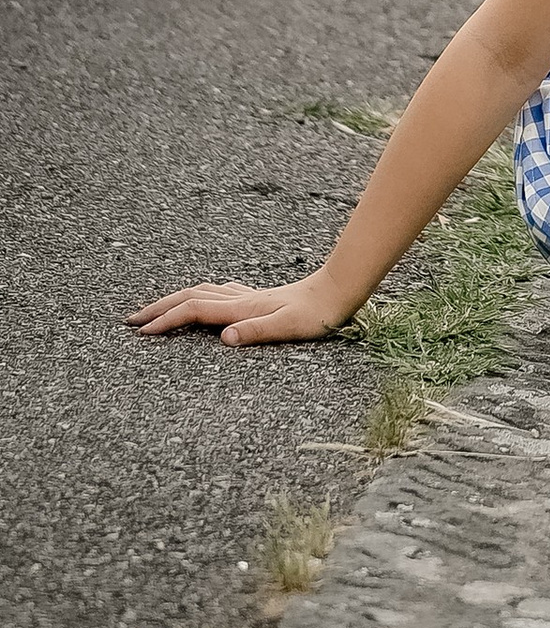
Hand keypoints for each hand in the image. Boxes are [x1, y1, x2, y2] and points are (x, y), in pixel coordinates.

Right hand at [126, 274, 349, 344]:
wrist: (340, 289)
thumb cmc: (319, 313)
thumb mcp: (289, 327)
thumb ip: (257, 331)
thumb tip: (224, 338)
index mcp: (242, 308)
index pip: (193, 310)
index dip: (166, 320)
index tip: (142, 333)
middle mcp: (240, 299)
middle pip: (190, 296)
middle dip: (159, 307)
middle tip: (131, 320)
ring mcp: (248, 296)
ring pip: (202, 291)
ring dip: (175, 299)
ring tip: (157, 310)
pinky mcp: (258, 297)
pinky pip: (219, 292)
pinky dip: (201, 295)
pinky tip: (206, 300)